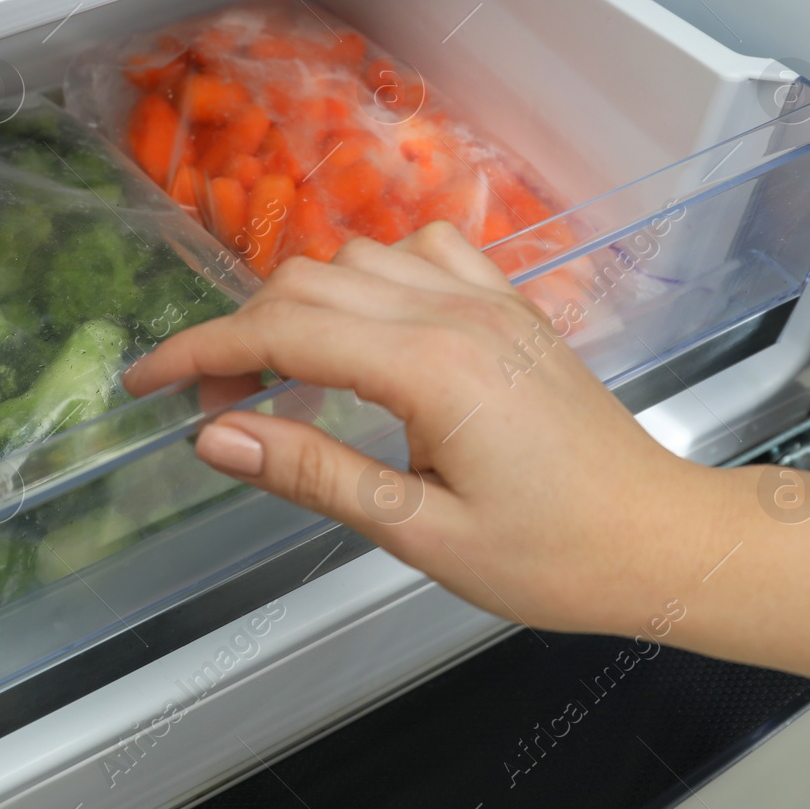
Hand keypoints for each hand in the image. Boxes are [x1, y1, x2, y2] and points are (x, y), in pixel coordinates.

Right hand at [124, 223, 727, 636]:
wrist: (663, 540)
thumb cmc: (554, 557)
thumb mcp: (421, 532)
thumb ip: (313, 472)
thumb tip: (216, 436)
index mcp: (431, 368)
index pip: (281, 331)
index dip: (199, 352)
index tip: (146, 381)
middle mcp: (456, 312)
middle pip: (307, 284)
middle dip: (239, 335)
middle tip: (218, 411)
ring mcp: (488, 299)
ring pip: (355, 258)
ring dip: (297, 304)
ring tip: (281, 378)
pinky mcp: (509, 305)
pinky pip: (420, 251)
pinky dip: (367, 274)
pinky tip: (364, 325)